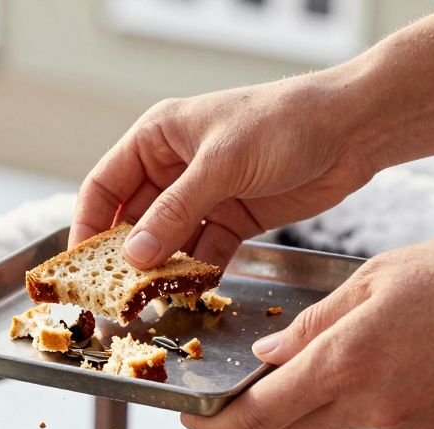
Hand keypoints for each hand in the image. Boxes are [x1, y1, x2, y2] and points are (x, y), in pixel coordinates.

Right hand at [70, 72, 376, 269]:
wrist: (352, 130)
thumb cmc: (283, 123)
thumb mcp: (221, 164)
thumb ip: (174, 212)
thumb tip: (134, 256)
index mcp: (157, 138)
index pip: (105, 185)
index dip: (89, 225)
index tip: (81, 264)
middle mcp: (174, 168)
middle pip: (133, 219)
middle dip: (125, 256)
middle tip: (114, 293)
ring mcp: (204, 195)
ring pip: (168, 241)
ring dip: (162, 270)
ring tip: (153, 301)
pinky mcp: (234, 219)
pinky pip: (204, 252)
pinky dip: (198, 272)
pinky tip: (193, 291)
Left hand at [181, 235, 433, 428]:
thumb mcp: (378, 278)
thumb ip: (315, 322)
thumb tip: (269, 354)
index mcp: (349, 362)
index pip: (261, 412)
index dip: (216, 422)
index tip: (190, 420)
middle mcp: (372, 405)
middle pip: (288, 422)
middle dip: (256, 408)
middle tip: (236, 384)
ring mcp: (403, 423)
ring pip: (328, 420)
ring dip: (306, 398)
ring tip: (310, 354)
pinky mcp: (429, 428)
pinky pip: (369, 417)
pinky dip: (352, 394)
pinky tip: (376, 355)